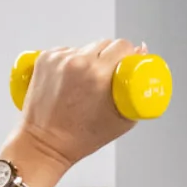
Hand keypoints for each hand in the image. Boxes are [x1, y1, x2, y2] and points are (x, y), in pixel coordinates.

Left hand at [8, 39, 147, 170]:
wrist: (45, 143)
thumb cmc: (81, 137)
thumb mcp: (122, 119)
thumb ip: (138, 89)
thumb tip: (142, 57)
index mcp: (99, 75)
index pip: (122, 46)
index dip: (128, 54)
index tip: (127, 65)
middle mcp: (78, 62)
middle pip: (105, 44)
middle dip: (110, 58)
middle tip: (106, 78)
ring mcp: (59, 59)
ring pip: (85, 48)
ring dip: (90, 60)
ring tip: (84, 84)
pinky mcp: (44, 58)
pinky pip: (67, 52)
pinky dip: (72, 62)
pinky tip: (70, 80)